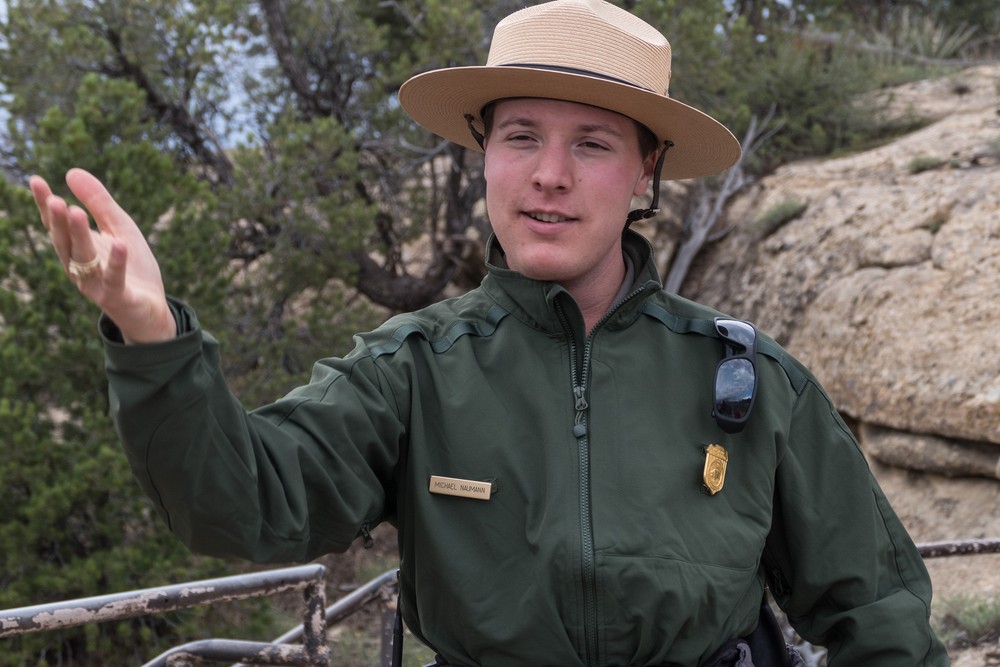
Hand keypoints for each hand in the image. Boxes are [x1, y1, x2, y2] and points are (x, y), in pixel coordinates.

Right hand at [30, 168, 176, 343]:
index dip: (45, 205)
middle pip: (65, 242)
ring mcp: (96, 284)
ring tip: (76, 212)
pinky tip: (120, 244)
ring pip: (84, 259)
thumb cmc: (132, 267)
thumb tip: (71, 172)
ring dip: (79, 236)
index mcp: (77, 249)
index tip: (35, 181)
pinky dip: (117, 263)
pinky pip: (115, 280)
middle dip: (59, 222)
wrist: (151, 308)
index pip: (57, 225)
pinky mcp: (117, 297)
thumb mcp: (119, 228)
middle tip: (54, 200)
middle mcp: (79, 267)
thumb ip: (99, 203)